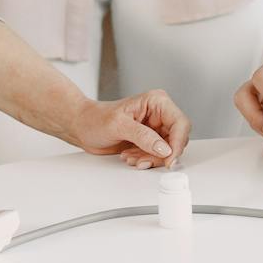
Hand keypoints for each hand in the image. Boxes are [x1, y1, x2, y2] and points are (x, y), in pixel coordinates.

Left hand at [68, 88, 191, 168]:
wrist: (82, 126)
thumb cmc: (96, 118)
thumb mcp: (119, 125)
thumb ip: (143, 136)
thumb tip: (164, 149)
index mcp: (156, 102)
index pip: (180, 123)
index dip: (177, 143)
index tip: (168, 159)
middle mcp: (159, 114)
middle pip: (176, 140)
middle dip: (161, 154)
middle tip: (144, 161)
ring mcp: (155, 129)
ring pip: (167, 151)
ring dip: (151, 159)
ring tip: (131, 158)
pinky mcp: (149, 141)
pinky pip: (157, 156)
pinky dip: (145, 160)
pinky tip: (130, 157)